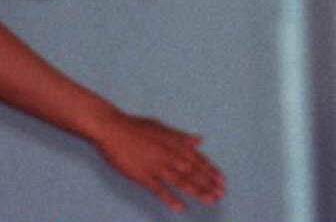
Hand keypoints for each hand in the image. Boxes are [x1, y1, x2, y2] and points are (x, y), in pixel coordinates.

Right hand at [89, 109, 223, 211]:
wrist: (113, 129)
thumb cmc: (137, 127)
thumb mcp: (163, 128)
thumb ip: (182, 137)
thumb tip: (200, 140)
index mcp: (175, 143)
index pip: (198, 159)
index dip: (211, 170)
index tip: (222, 180)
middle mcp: (170, 155)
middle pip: (194, 172)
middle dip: (209, 183)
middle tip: (221, 194)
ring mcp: (156, 166)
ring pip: (181, 181)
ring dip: (197, 191)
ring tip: (210, 200)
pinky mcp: (142, 175)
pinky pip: (159, 190)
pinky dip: (170, 199)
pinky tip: (180, 208)